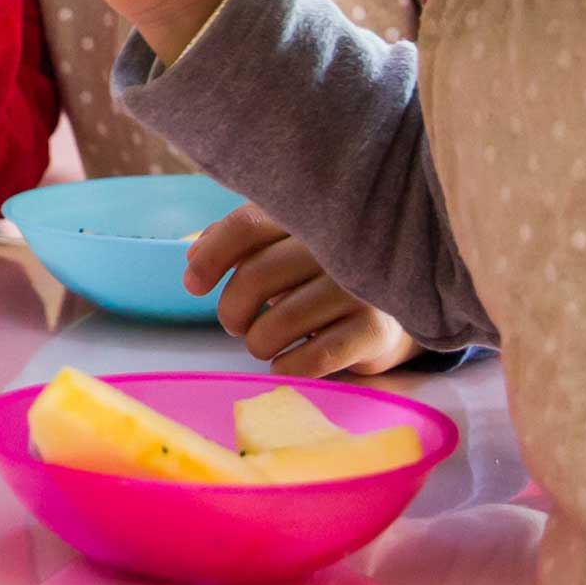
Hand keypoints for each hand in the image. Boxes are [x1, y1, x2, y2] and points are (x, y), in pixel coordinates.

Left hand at [186, 203, 417, 376]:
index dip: (212, 256)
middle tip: (234, 324)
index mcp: (309, 218)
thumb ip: (238, 246)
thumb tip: (193, 260)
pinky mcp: (375, 330)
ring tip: (262, 343)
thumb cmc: (320, 279)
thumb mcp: (281, 249)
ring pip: (279, 322)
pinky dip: (286, 366)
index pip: (247, 225)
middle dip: (232, 310)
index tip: (194, 285)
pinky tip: (285, 363)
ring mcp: (360, 287)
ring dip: (257, 343)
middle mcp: (336, 247)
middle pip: (256, 275)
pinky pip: (312, 357)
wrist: (392, 314)